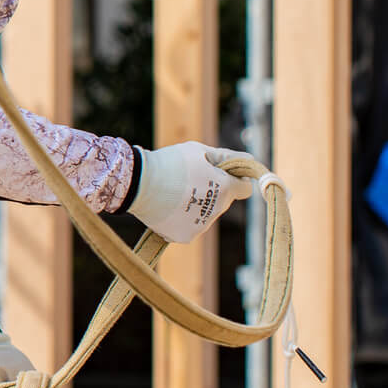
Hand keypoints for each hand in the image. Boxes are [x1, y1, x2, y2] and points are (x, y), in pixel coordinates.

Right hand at [128, 142, 253, 243]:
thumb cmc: (170, 162)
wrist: (138, 183)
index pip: (245, 189)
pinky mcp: (185, 236)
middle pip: (223, 202)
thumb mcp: (199, 151)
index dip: (237, 180)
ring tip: (175, 194)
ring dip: (198, 206)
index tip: (223, 175)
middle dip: (214, 192)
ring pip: (207, 215)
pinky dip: (183, 219)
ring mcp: (201, 226)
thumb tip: (250, 161)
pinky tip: (169, 207)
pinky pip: (190, 226)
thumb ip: (226, 157)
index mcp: (225, 189)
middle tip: (190, 180)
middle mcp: (217, 211)